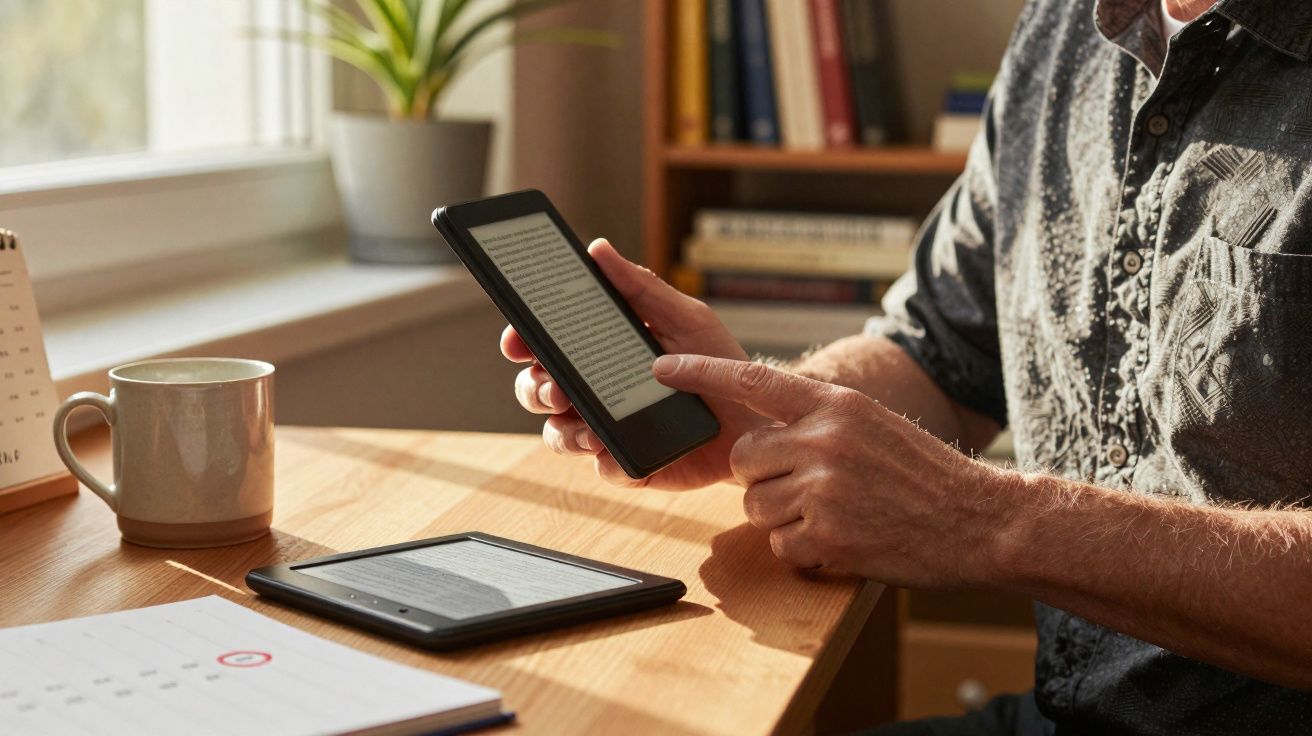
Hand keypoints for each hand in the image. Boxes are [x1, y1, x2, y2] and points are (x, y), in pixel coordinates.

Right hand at [501, 239, 765, 488]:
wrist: (755, 416)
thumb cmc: (718, 361)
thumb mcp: (683, 315)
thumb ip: (640, 286)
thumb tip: (598, 249)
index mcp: (601, 352)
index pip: (546, 344)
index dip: (522, 341)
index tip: (517, 340)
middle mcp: (596, 391)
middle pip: (538, 390)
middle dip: (535, 389)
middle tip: (555, 388)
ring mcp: (609, 429)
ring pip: (558, 434)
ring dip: (563, 431)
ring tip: (588, 429)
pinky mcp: (630, 463)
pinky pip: (603, 468)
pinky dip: (606, 461)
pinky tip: (615, 451)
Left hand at [652, 354, 1015, 588]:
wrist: (981, 520)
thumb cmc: (924, 474)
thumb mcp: (873, 423)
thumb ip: (819, 420)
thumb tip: (763, 432)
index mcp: (835, 404)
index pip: (751, 379)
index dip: (700, 372)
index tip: (658, 367)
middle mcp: (824, 439)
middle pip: (745, 458)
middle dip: (761, 479)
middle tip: (801, 490)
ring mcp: (825, 488)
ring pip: (756, 507)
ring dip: (783, 521)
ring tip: (832, 517)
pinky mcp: (829, 536)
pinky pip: (780, 547)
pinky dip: (804, 553)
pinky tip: (842, 543)